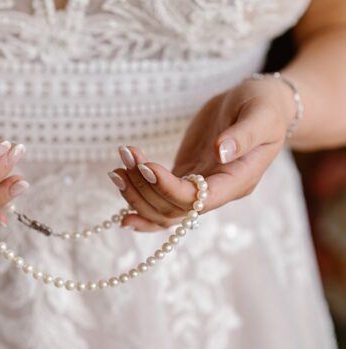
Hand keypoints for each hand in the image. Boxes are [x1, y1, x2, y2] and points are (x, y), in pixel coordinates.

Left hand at [110, 78, 294, 230]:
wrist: (264, 105)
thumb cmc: (266, 106)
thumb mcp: (261, 115)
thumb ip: (244, 135)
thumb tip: (221, 151)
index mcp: (238, 181)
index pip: (199, 199)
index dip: (169, 189)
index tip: (146, 166)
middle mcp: (218, 192)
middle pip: (173, 209)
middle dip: (144, 188)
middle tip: (126, 158)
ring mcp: (200, 187)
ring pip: (161, 210)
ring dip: (134, 194)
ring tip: (116, 169)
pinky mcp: (186, 177)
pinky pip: (158, 199)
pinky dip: (136, 196)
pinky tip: (118, 185)